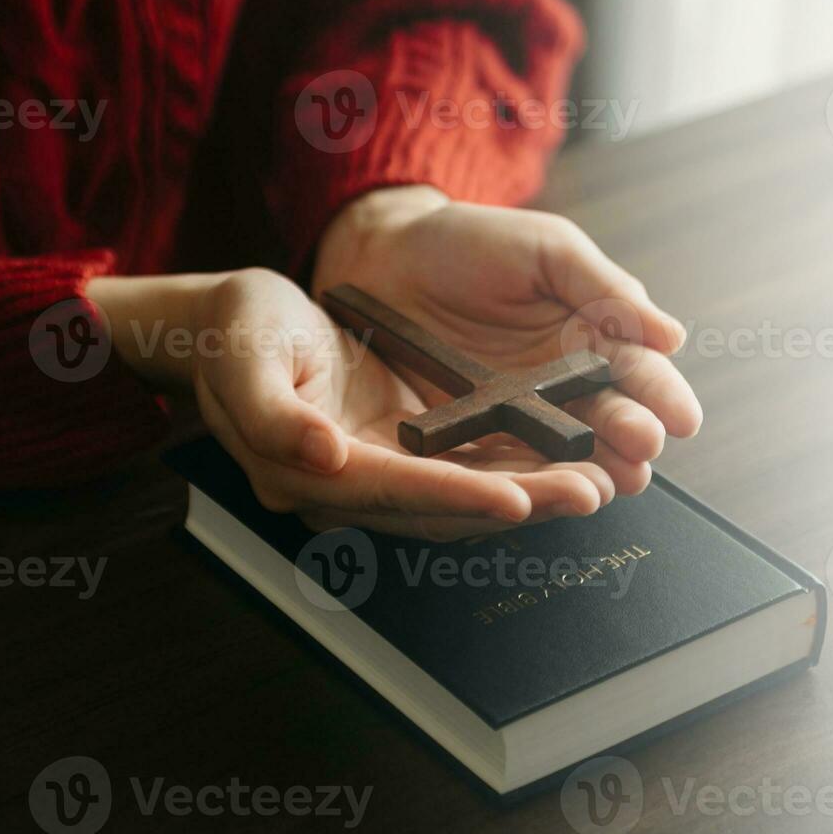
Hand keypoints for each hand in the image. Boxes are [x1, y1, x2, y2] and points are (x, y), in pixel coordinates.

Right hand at [88, 268, 618, 539]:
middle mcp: (344, 487)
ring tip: (597, 484)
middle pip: (442, 509)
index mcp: (300, 471)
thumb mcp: (244, 353)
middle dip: (520, 504)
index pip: (393, 491)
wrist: (235, 324)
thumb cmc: (237, 329)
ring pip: (463, 498)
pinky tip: (566, 461)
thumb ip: (272, 412)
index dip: (458, 496)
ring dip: (531, 494)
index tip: (518, 499)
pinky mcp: (398, 455)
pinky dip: (516, 470)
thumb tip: (323, 455)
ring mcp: (374, 474)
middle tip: (591, 492)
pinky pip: (465, 471)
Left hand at [313, 185, 701, 498]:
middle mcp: (566, 382)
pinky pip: (506, 462)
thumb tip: (672, 334)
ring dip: (593, 469)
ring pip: (568, 450)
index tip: (682, 418)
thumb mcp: (548, 250)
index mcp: (594, 335)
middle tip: (643, 451)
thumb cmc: (471, 241)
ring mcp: (520, 413)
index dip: (663, 395)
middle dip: (633, 437)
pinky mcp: (474, 435)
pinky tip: (547, 488)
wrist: (385, 255)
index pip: (640, 371)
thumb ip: (606, 290)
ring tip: (608, 482)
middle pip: (611, 419)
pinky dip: (529, 477)